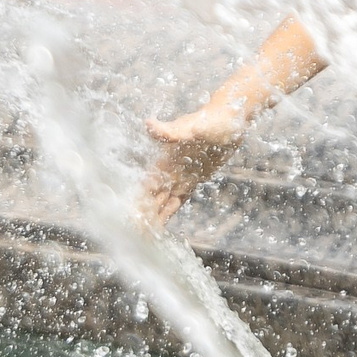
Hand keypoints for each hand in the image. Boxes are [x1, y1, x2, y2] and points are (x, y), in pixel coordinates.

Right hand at [138, 101, 253, 229]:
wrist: (229, 118)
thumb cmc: (211, 120)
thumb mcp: (192, 127)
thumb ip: (169, 131)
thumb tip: (148, 123)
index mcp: (164, 161)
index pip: (145, 187)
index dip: (136, 202)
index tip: (126, 219)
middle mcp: (169, 171)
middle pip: (151, 198)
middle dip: (141, 215)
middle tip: (131, 236)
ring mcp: (180, 177)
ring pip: (162, 202)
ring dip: (152, 218)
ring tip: (141, 237)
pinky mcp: (193, 180)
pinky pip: (178, 201)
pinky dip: (168, 213)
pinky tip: (161, 225)